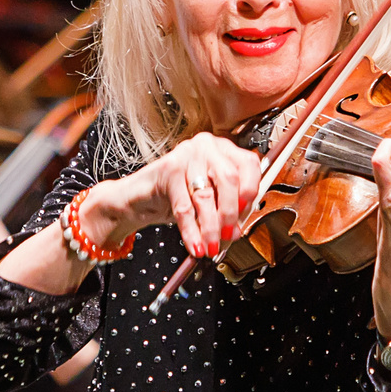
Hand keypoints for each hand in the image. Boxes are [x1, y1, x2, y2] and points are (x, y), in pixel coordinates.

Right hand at [94, 132, 265, 258]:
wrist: (139, 198)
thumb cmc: (176, 196)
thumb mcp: (208, 202)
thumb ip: (226, 211)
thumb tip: (236, 230)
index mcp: (224, 150)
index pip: (249, 164)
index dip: (251, 191)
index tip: (246, 214)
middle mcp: (207, 146)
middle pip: (229, 179)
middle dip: (230, 214)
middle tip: (227, 235)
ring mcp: (187, 154)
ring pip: (206, 195)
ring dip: (210, 227)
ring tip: (210, 245)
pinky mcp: (168, 168)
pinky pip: (184, 206)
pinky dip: (191, 230)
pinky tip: (194, 243)